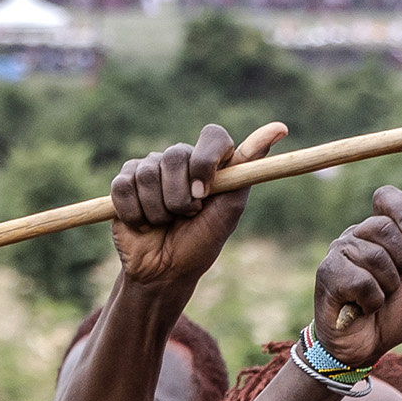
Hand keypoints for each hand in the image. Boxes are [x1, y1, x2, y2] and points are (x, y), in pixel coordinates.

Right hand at [111, 123, 259, 295]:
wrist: (165, 272)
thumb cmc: (201, 241)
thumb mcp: (229, 208)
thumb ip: (247, 169)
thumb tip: (279, 128)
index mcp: (208, 162)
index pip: (213, 135)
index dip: (206, 162)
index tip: (204, 193)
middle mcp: (178, 160)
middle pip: (175, 156)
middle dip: (180, 198)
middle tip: (185, 217)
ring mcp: (148, 169)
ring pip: (147, 175)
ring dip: (158, 211)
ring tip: (163, 223)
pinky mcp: (122, 183)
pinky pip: (124, 187)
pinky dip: (135, 213)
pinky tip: (142, 224)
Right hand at [311, 191, 401, 366]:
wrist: (367, 349)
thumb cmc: (392, 316)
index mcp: (379, 234)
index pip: (385, 198)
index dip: (400, 207)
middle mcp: (356, 237)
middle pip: (385, 226)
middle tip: (394, 284)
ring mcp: (339, 253)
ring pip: (376, 256)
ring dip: (387, 287)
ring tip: (376, 300)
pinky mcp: (328, 273)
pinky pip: (361, 280)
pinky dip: (371, 301)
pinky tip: (362, 308)